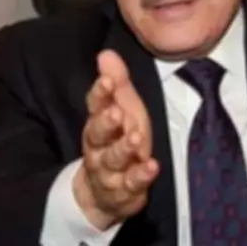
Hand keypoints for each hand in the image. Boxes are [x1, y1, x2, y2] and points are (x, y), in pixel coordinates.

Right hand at [73, 50, 158, 229]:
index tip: (106, 80)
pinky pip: (130, 184)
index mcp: (98, 124)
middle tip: (116, 112)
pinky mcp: (124, 191)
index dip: (100, 94)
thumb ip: (116, 83)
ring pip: (112, 160)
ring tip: (136, 138)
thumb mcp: (121, 109)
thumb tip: (106, 53)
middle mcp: (99, 147)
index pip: (95, 106)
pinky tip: (151, 167)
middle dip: (106, 123)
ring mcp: (109, 171)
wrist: (102, 193)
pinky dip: (140, 176)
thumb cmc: (116, 141)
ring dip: (123, 149)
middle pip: (98, 134)